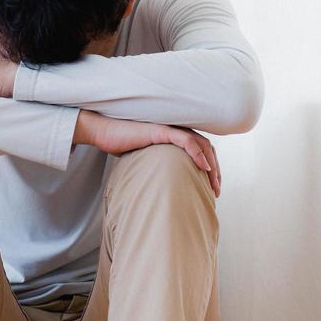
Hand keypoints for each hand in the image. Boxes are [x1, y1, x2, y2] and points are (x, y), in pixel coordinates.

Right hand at [74, 111, 220, 196]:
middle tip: (216, 191)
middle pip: (207, 148)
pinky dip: (198, 154)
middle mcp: (177, 130)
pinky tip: (204, 168)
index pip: (202, 150)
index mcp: (175, 136)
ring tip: (213, 185)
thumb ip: (160, 165)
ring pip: (201, 144)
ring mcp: (170, 129)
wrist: (104, 132)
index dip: (211, 168)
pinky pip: (186, 141)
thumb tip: (166, 187)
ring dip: (211, 165)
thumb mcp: (146, 159)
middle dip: (215, 170)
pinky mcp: (162, 130)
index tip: (212, 188)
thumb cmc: (122, 145)